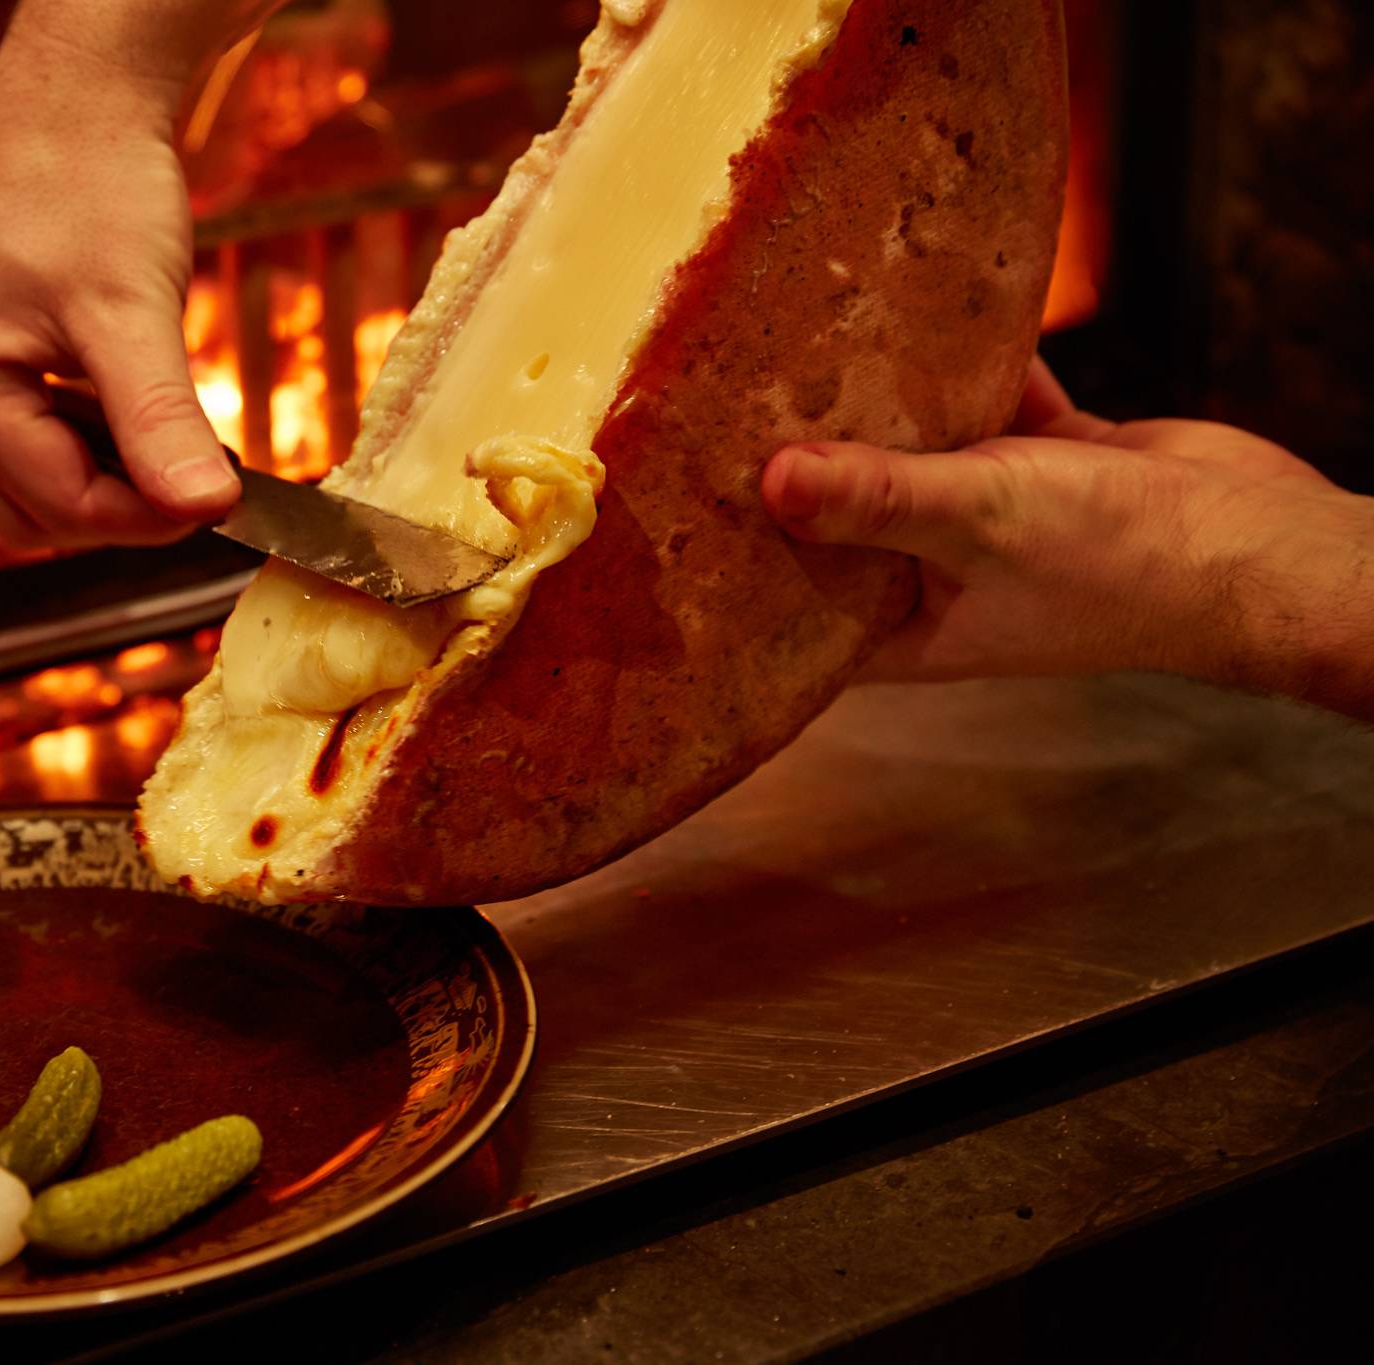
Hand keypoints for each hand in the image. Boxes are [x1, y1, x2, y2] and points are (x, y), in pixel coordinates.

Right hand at [0, 9, 244, 550]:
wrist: (81, 91)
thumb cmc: (94, 180)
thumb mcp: (135, 311)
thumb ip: (161, 420)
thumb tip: (204, 508)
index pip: (59, 503)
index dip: (148, 516)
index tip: (222, 498)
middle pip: (28, 511)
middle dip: (117, 509)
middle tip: (195, 474)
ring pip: (18, 486)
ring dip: (95, 485)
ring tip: (164, 442)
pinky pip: (20, 439)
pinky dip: (79, 448)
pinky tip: (130, 413)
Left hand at [760, 358, 1373, 717]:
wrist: (1261, 546)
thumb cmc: (1123, 568)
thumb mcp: (977, 521)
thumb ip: (877, 497)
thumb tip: (772, 480)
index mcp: (900, 630)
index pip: (789, 606)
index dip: (733, 568)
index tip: (672, 515)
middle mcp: (930, 579)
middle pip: (837, 516)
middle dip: (793, 463)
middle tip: (712, 399)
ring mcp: (983, 518)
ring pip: (905, 450)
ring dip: (872, 402)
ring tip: (794, 340)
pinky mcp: (1035, 461)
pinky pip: (978, 404)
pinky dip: (960, 365)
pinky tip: (913, 311)